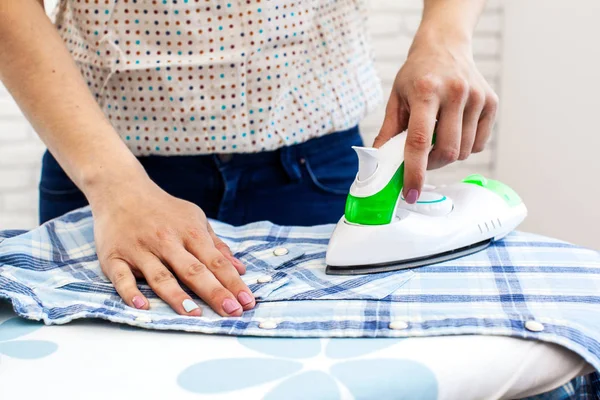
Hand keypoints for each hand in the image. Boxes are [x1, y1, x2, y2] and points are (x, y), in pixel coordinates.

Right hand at [90, 178, 254, 316]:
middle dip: (215, 292)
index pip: (216, 261)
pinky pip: (122, 278)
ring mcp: (140, 250)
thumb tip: (240, 268)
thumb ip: (216, 245)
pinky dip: (131, 292)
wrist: (121, 189)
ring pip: (161, 276)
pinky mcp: (114, 257)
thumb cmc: (163, 209)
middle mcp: (166, 241)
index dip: (233, 282)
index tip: (247, 302)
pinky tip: (143, 306)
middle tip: (232, 312)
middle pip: (193, 271)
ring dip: (178, 296)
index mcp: (189, 232)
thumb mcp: (194, 218)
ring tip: (195, 315)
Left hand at [373, 32, 497, 203]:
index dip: (414, 172)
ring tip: (437, 137)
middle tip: (422, 159)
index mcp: (426, 91)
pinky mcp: (491, 102)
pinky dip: (465, 146)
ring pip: (463, 151)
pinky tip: (454, 128)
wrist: (444, 47)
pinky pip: (478, 144)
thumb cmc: (416, 75)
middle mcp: (455, 92)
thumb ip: (388, 132)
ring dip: (448, 155)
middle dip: (432, 165)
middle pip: (447, 151)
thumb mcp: (396, 98)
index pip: (419, 141)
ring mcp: (476, 97)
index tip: (410, 193)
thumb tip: (378, 163)